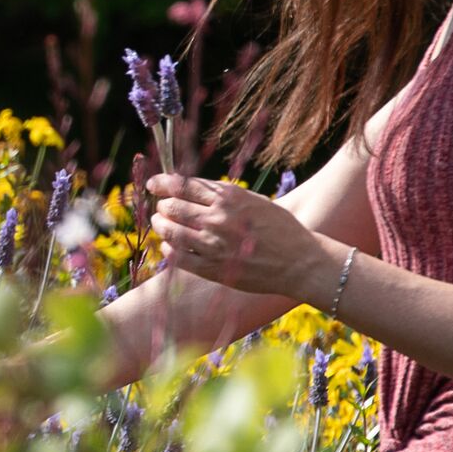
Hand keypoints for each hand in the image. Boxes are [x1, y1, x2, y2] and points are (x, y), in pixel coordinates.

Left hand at [144, 172, 331, 308]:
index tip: (153, 184)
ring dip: (161, 225)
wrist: (299, 261)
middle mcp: (218, 218)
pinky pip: (178, 257)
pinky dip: (169, 249)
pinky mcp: (213, 269)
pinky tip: (170, 246)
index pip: (183, 185)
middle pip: (172, 206)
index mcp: (229, 198)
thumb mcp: (253, 201)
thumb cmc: (279, 228)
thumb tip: (190, 189)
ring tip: (161, 223)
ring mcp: (214, 245)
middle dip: (162, 205)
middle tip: (162, 207)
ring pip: (170, 231)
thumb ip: (223, 196)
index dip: (162, 183)